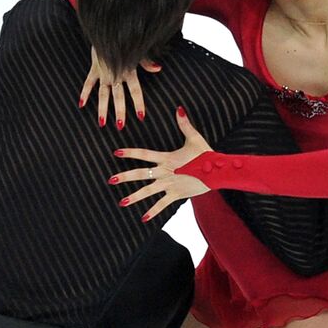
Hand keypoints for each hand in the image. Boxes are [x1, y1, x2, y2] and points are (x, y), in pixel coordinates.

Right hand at [78, 46, 162, 130]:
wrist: (109, 29)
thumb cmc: (126, 41)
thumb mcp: (138, 50)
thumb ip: (147, 62)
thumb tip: (158, 69)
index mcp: (129, 71)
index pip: (135, 91)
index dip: (139, 103)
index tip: (141, 116)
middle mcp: (116, 74)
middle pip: (118, 96)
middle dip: (119, 111)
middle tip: (121, 126)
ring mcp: (103, 73)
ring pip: (103, 94)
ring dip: (102, 108)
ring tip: (102, 123)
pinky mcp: (94, 69)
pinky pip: (88, 82)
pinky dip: (84, 93)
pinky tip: (81, 104)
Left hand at [108, 107, 213, 221]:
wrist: (217, 172)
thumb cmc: (206, 155)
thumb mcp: (194, 138)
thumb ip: (184, 124)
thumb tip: (178, 108)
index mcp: (166, 158)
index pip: (144, 154)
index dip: (130, 153)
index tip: (116, 153)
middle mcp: (165, 171)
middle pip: (141, 174)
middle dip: (125, 177)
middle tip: (111, 180)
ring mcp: (169, 184)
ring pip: (148, 191)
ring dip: (134, 197)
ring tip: (121, 202)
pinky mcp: (176, 194)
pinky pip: (162, 204)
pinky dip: (153, 211)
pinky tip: (143, 219)